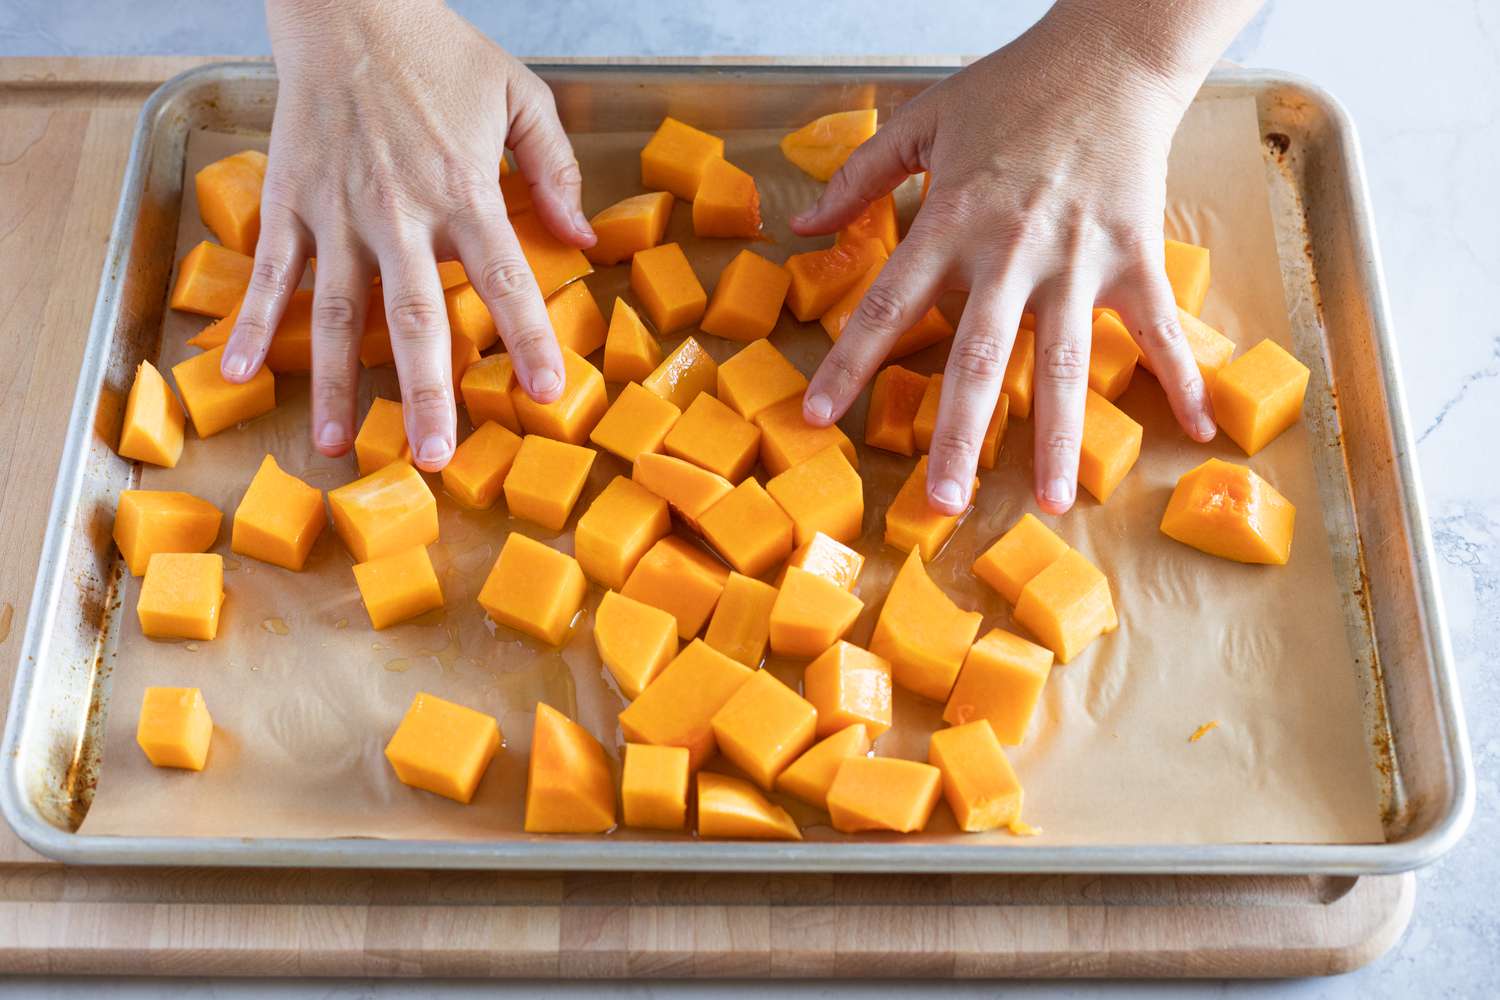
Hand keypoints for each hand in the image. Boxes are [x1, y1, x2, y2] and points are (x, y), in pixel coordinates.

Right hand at [222, 0, 593, 470]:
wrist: (348, 3)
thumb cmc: (439, 52)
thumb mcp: (521, 96)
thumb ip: (554, 171)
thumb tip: (582, 241)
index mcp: (465, 189)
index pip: (506, 279)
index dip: (529, 339)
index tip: (547, 394)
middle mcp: (401, 211)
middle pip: (417, 316)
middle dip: (427, 391)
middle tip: (433, 458)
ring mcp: (338, 211)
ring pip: (339, 311)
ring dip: (338, 383)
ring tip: (338, 446)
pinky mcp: (290, 200)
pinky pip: (271, 271)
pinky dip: (256, 323)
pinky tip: (242, 374)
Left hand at [792, 3, 1248, 514]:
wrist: (1108, 55)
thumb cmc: (1012, 88)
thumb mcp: (921, 122)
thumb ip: (859, 177)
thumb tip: (803, 229)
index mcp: (951, 220)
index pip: (888, 305)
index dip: (850, 364)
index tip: (819, 417)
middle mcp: (1011, 250)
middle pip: (979, 357)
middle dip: (959, 435)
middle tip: (942, 503)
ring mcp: (1077, 258)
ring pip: (1064, 361)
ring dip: (1058, 435)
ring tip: (1050, 501)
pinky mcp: (1134, 255)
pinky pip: (1158, 328)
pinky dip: (1181, 377)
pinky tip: (1194, 433)